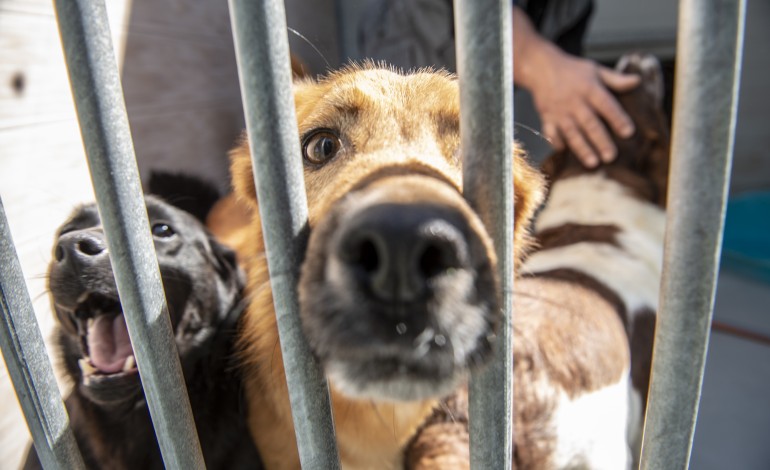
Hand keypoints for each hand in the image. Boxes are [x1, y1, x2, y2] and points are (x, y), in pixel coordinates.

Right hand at [529, 48, 639, 166]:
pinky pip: (551, 133)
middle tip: (611, 156)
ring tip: (593, 163)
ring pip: (572, 132)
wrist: (542, 68)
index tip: (628, 132)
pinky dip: (556, 142)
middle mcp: (575, 102)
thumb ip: (616, 79)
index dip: (618, 118)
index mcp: (590, 89)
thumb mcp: (595, 70)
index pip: (606, 105)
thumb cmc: (573, 71)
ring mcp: (559, 111)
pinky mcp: (547, 118)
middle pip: (590, 123)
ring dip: (582, 148)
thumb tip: (637, 81)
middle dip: (600, 141)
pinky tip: (564, 152)